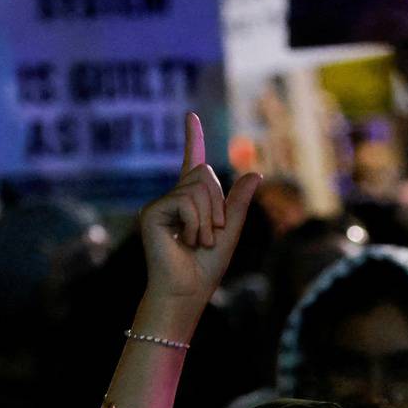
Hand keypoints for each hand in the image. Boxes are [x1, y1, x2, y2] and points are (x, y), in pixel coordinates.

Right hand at [137, 111, 261, 321]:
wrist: (187, 292)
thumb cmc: (206, 268)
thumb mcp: (231, 231)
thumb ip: (240, 203)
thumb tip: (255, 174)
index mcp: (190, 202)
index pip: (192, 163)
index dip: (192, 138)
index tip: (191, 115)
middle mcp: (172, 199)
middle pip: (204, 173)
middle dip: (218, 204)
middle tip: (210, 235)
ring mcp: (160, 205)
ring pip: (198, 186)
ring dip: (209, 217)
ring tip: (199, 241)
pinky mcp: (152, 213)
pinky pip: (186, 200)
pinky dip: (197, 222)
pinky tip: (188, 241)